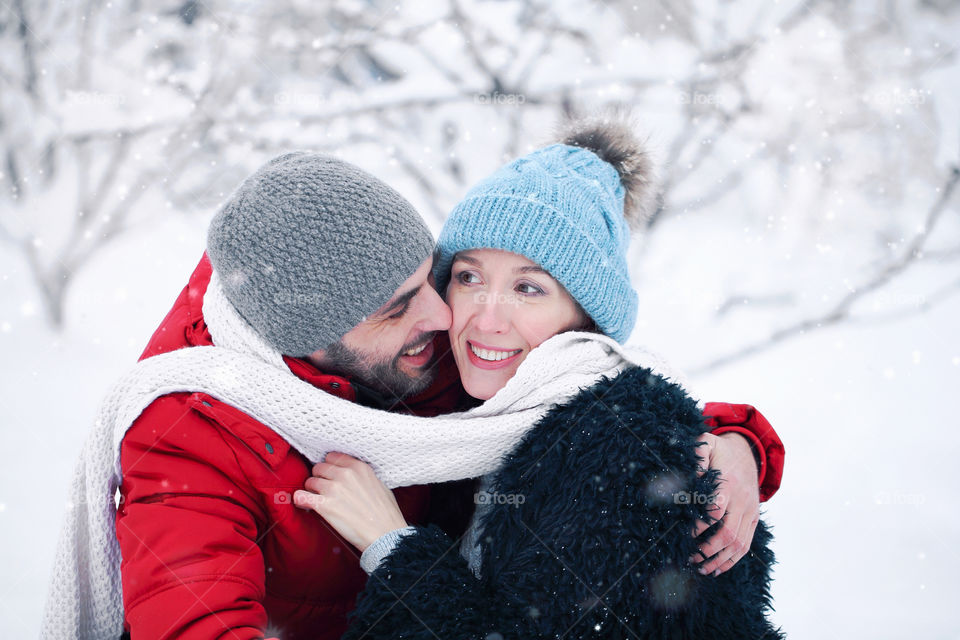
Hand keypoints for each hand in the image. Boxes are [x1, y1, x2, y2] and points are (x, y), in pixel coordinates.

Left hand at [293, 451, 407, 551]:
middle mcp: (345, 474)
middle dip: (320, 478)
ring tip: (317, 500)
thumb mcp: (379, 484)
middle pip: (319, 467)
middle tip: (323, 490)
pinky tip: (304, 505)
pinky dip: (300, 500)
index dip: (330, 467)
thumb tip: (354, 477)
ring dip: (311, 491)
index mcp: (359, 467)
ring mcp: (333, 489)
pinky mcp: (324, 505)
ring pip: (309, 481)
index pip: (332, 457)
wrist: (385, 534)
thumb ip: (363, 476)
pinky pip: (300, 496)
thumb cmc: (386, 513)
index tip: (330, 476)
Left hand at [689, 432, 759, 575]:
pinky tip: (718, 568)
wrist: (748, 454)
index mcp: (729, 485)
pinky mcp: (753, 519)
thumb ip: (698, 453)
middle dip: (709, 549)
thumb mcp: (708, 444)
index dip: (701, 526)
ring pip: (739, 544)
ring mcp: (750, 512)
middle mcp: (742, 501)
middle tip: (691, 558)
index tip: (687, 534)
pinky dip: (733, 559)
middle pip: (729, 533)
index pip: (716, 511)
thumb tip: (693, 472)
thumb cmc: (721, 451)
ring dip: (721, 560)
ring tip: (702, 569)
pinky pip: (746, 544)